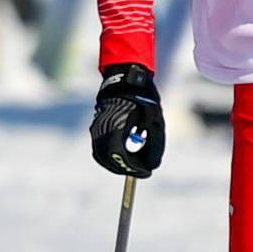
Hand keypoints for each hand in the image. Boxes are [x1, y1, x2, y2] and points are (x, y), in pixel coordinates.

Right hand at [88, 62, 165, 180]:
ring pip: (101, 156)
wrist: (126, 79)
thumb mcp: (156, 122)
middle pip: (107, 160)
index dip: (133, 169)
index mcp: (115, 127)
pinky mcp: (96, 127)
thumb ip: (155, 147)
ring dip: (116, 164)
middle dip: (124, 169)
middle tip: (140, 171)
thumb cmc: (144, 99)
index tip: (146, 172)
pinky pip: (99, 149)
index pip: (119, 157)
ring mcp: (96, 128)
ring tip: (134, 164)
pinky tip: (126, 155)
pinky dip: (111, 156)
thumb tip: (152, 166)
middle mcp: (101, 129)